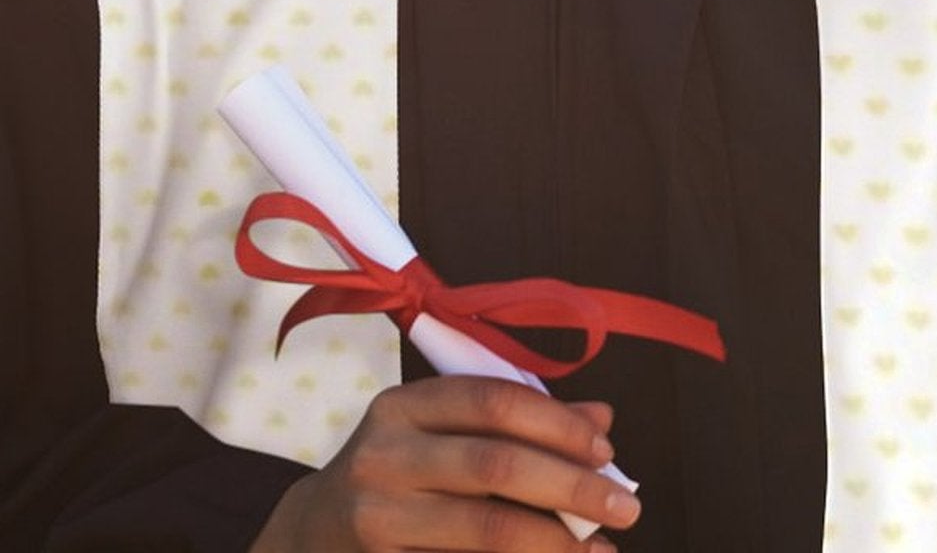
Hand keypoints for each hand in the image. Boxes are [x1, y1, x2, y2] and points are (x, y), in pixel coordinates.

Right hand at [251, 376, 637, 550]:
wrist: (311, 538)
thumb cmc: (396, 473)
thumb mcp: (440, 433)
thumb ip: (515, 422)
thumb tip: (602, 418)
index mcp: (404, 405)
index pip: (493, 400)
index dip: (556, 423)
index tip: (606, 449)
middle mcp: (385, 453)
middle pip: (496, 464)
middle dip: (571, 485)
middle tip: (625, 507)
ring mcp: (378, 515)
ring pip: (484, 528)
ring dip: (554, 540)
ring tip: (600, 549)